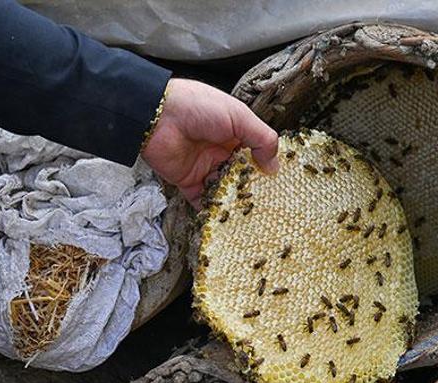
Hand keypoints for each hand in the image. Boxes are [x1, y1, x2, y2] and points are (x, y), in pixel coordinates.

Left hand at [141, 78, 278, 208]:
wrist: (156, 115)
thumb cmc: (197, 107)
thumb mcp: (238, 116)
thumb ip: (261, 139)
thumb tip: (275, 166)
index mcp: (235, 133)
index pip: (256, 153)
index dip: (267, 166)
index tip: (281, 183)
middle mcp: (221, 150)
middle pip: (242, 174)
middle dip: (254, 188)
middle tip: (270, 204)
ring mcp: (205, 167)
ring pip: (225, 189)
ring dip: (236, 201)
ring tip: (253, 216)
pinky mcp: (189, 181)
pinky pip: (203, 200)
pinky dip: (212, 210)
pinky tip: (227, 220)